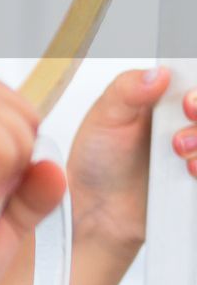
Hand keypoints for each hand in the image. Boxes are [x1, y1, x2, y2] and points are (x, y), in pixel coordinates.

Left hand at [66, 66, 196, 254]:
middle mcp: (184, 124)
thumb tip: (157, 73)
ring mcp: (195, 152)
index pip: (193, 84)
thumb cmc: (96, 161)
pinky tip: (189, 171)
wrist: (97, 211)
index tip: (186, 103)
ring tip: (179, 151)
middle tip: (182, 125)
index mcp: (163, 100)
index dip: (196, 92)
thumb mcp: (105, 118)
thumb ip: (128, 91)